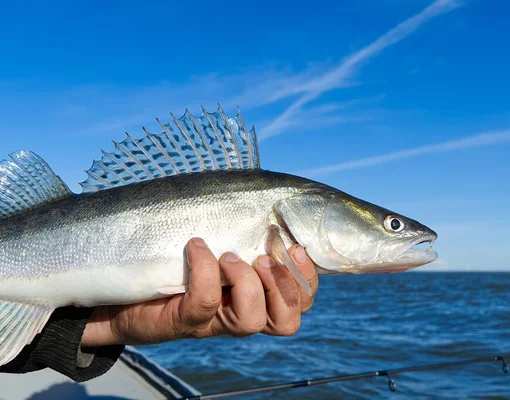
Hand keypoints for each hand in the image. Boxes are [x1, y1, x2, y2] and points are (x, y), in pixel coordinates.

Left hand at [81, 238, 318, 346]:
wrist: (120, 285)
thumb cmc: (173, 253)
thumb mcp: (217, 235)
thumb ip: (245, 224)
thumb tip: (275, 191)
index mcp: (258, 292)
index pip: (301, 300)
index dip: (308, 279)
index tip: (295, 247)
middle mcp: (240, 311)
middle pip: (287, 321)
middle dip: (284, 287)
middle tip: (263, 257)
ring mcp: (212, 321)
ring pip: (250, 320)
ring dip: (247, 284)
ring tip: (229, 255)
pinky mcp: (181, 321)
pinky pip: (205, 303)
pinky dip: (205, 271)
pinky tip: (195, 247)